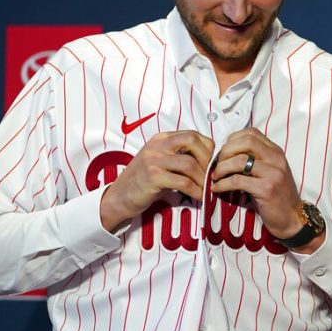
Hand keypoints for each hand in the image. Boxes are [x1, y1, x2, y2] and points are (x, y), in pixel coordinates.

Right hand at [100, 130, 214, 230]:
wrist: (119, 196)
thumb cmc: (143, 181)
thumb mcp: (160, 161)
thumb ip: (179, 156)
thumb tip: (207, 162)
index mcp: (161, 138)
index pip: (192, 134)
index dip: (207, 148)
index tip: (212, 163)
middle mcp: (157, 145)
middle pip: (192, 141)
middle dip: (207, 158)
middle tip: (211, 174)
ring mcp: (154, 160)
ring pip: (190, 164)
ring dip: (203, 179)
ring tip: (207, 189)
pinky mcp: (153, 177)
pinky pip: (183, 182)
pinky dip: (196, 191)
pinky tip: (199, 196)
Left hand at [210, 128, 304, 238]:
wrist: (293, 219)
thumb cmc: (277, 197)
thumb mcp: (270, 172)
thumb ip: (256, 160)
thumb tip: (227, 153)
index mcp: (276, 152)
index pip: (251, 133)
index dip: (232, 140)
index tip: (223, 153)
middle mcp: (276, 159)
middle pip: (245, 142)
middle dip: (225, 151)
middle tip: (216, 164)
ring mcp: (273, 173)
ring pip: (239, 160)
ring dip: (221, 168)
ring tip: (215, 177)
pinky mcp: (266, 189)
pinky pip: (237, 181)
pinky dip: (222, 184)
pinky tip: (217, 189)